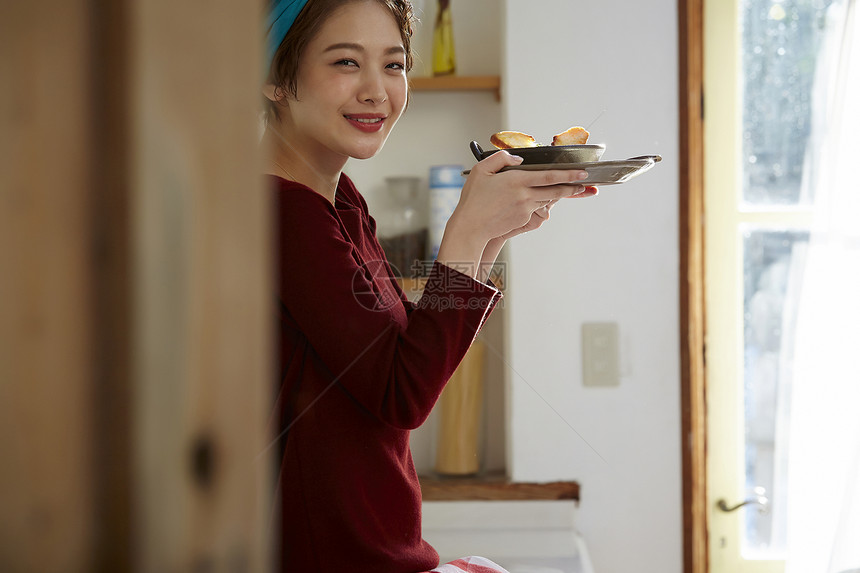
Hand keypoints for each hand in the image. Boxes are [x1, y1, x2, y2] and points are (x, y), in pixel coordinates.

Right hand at [436, 151, 595, 278]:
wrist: (471, 227)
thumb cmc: (473, 198)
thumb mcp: (481, 170)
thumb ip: (501, 159)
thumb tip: (518, 159)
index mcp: (516, 181)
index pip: (549, 176)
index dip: (568, 174)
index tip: (582, 172)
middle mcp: (525, 196)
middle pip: (555, 190)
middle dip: (572, 186)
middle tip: (585, 183)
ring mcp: (525, 209)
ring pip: (547, 199)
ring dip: (558, 194)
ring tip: (569, 189)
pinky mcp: (523, 220)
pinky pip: (535, 208)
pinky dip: (538, 202)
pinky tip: (535, 200)